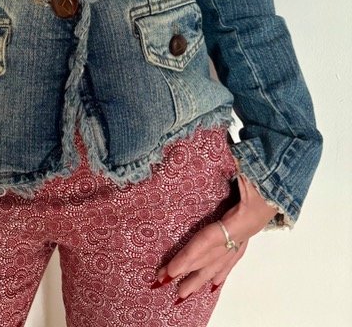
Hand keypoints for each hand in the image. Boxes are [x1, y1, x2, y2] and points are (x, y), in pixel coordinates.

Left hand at [153, 171, 279, 300]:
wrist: (289, 166)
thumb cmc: (269, 163)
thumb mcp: (246, 162)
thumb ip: (231, 162)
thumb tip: (216, 160)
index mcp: (243, 217)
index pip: (209, 240)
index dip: (189, 257)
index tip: (169, 271)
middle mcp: (246, 229)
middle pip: (213, 257)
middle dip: (189, 274)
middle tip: (165, 285)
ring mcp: (249, 230)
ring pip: (223, 260)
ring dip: (202, 277)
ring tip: (184, 292)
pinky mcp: (250, 227)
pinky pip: (235, 254)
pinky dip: (223, 270)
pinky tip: (215, 282)